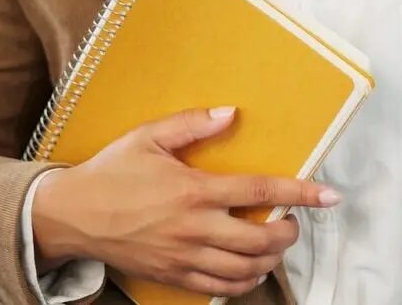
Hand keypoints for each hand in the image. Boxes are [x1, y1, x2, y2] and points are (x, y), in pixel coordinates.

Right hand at [31, 106, 339, 297]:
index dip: (300, 193)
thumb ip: (193, 124)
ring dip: (271, 258)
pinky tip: (250, 269)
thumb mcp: (148, 137)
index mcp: (194, 190)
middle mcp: (195, 227)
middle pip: (261, 239)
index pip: (260, 191)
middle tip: (292, 221)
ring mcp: (186, 256)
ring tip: (274, 243)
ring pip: (246, 268)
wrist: (73, 216)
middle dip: (288, 232)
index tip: (328, 195)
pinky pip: (221, 289)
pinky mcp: (174, 276)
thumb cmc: (111, 173)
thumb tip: (230, 114)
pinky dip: (244, 282)